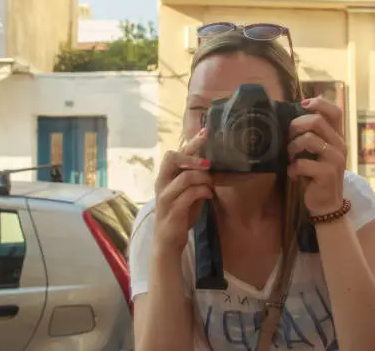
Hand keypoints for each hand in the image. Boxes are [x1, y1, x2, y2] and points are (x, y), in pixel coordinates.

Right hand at [154, 128, 212, 254]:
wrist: (168, 242)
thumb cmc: (180, 214)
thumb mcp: (188, 192)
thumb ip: (195, 178)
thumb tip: (212, 164)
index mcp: (165, 176)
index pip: (176, 153)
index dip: (191, 142)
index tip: (206, 131)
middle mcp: (162, 183)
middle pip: (172, 157)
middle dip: (192, 156)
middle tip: (208, 163)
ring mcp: (165, 196)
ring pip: (185, 176)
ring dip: (203, 178)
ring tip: (211, 183)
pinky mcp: (172, 210)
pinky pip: (190, 194)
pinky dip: (203, 191)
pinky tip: (209, 195)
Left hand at [287, 97, 346, 215]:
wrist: (327, 204)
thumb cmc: (316, 175)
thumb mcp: (317, 153)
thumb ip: (311, 136)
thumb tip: (291, 118)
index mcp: (337, 137)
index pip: (335, 111)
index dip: (318, 103)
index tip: (302, 105)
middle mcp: (339, 145)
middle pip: (316, 121)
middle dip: (295, 126)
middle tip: (288, 139)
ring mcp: (335, 159)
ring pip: (308, 139)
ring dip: (292, 148)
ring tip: (290, 158)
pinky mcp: (327, 174)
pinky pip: (302, 163)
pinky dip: (292, 169)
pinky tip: (293, 175)